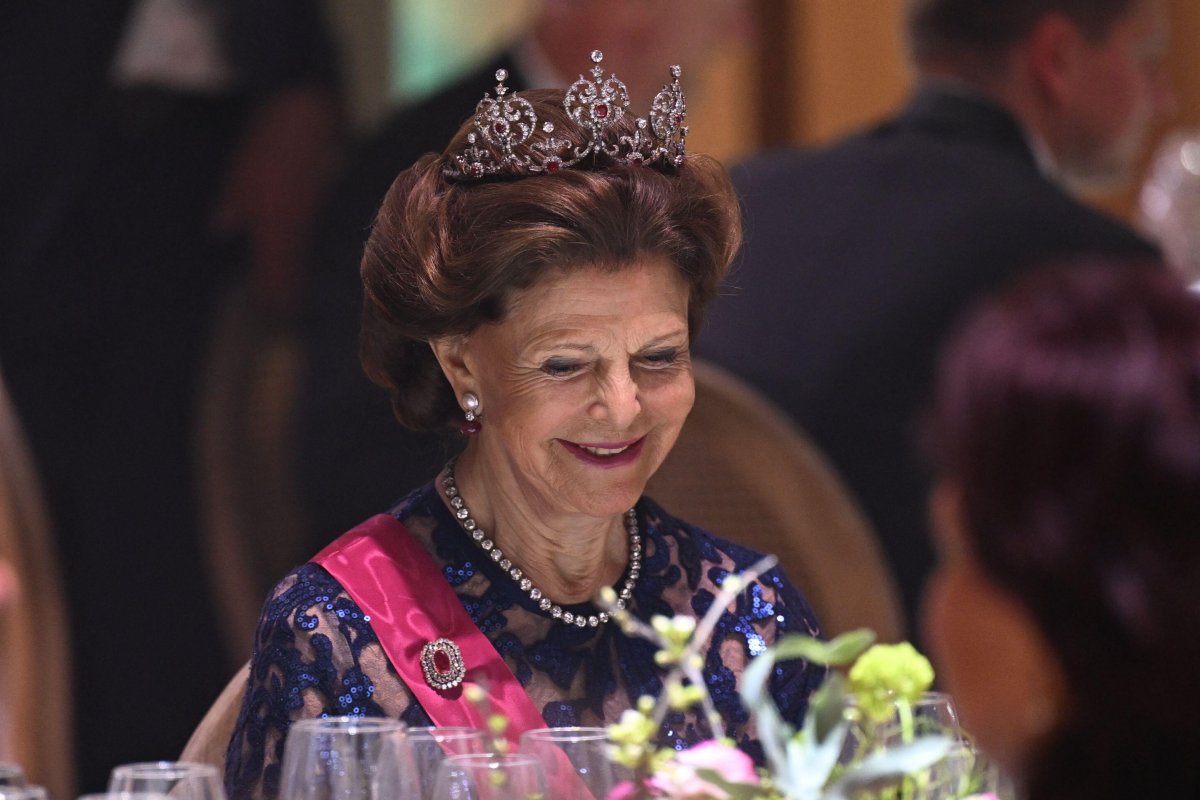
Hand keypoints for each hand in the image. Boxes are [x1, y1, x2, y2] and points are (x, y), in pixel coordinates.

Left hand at [213, 85, 342, 323]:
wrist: (307, 117)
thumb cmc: (269, 144)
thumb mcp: (240, 173)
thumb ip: (232, 205)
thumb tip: (220, 233)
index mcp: (274, 224)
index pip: (273, 269)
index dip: (273, 293)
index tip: (275, 316)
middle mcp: (296, 227)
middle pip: (293, 269)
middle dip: (290, 294)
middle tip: (289, 319)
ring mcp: (311, 216)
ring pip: (304, 256)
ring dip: (300, 277)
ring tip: (298, 298)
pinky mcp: (318, 203)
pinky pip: (312, 239)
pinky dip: (307, 254)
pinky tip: (305, 259)